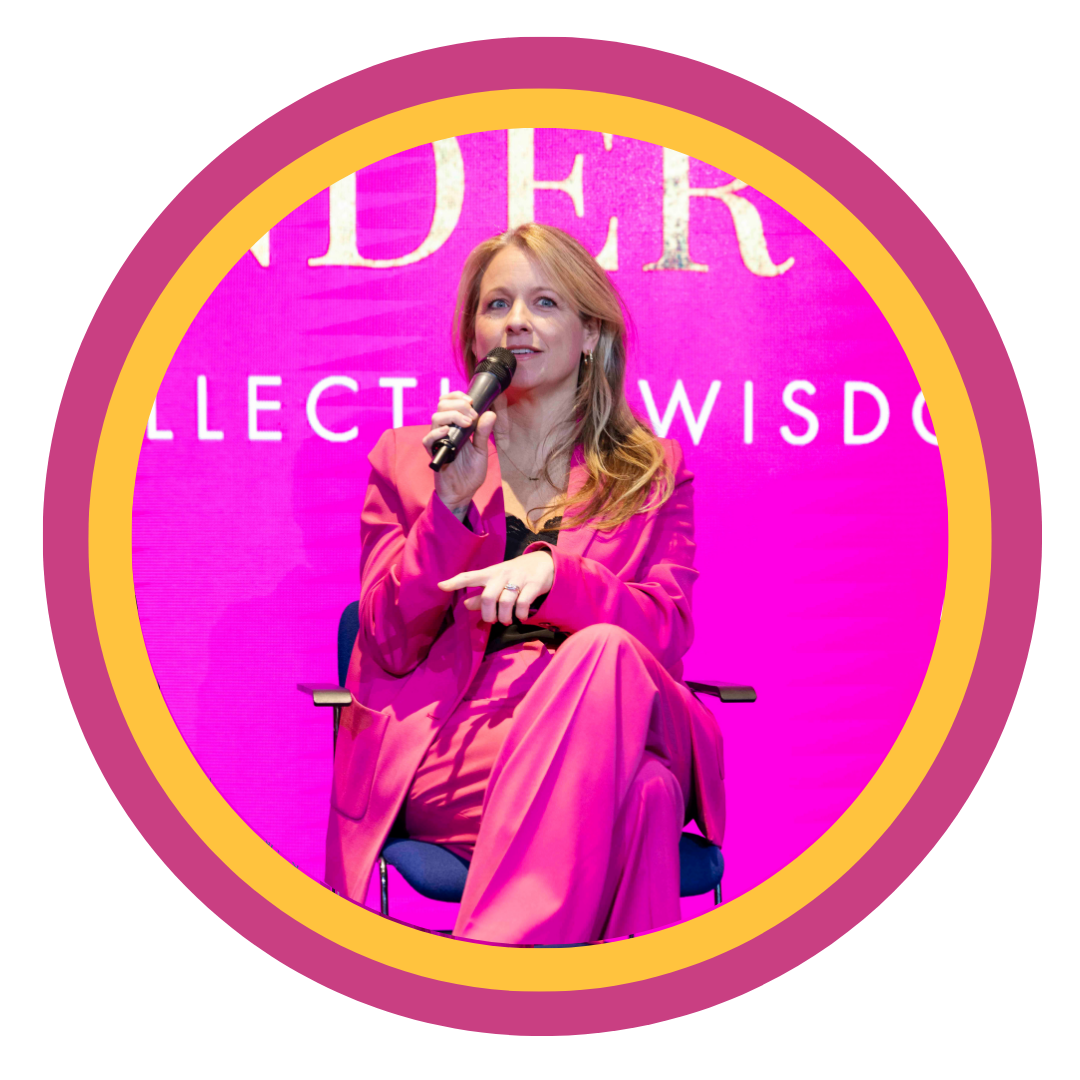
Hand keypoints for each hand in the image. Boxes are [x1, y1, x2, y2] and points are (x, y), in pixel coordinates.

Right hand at [422, 390, 497, 515]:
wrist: (463, 492)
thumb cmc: (470, 472)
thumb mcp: (482, 451)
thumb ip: (484, 433)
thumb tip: (490, 413)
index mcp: (456, 426)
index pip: (449, 402)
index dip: (457, 396)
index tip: (470, 401)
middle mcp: (445, 430)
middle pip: (442, 406)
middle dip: (458, 405)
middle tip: (472, 415)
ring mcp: (438, 441)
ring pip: (435, 418)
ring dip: (452, 416)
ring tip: (466, 424)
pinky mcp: (433, 453)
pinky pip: (428, 439)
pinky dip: (437, 433)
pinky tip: (448, 432)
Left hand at [438, 550, 554, 624]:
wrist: (544, 562)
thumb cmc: (515, 574)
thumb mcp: (498, 581)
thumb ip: (482, 594)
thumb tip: (466, 605)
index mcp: (490, 573)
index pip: (470, 576)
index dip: (455, 582)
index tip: (441, 586)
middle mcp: (502, 574)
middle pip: (488, 596)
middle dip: (488, 614)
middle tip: (492, 621)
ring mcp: (518, 579)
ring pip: (505, 602)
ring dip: (504, 617)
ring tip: (506, 620)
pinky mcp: (533, 585)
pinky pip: (522, 604)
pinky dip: (520, 615)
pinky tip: (520, 617)